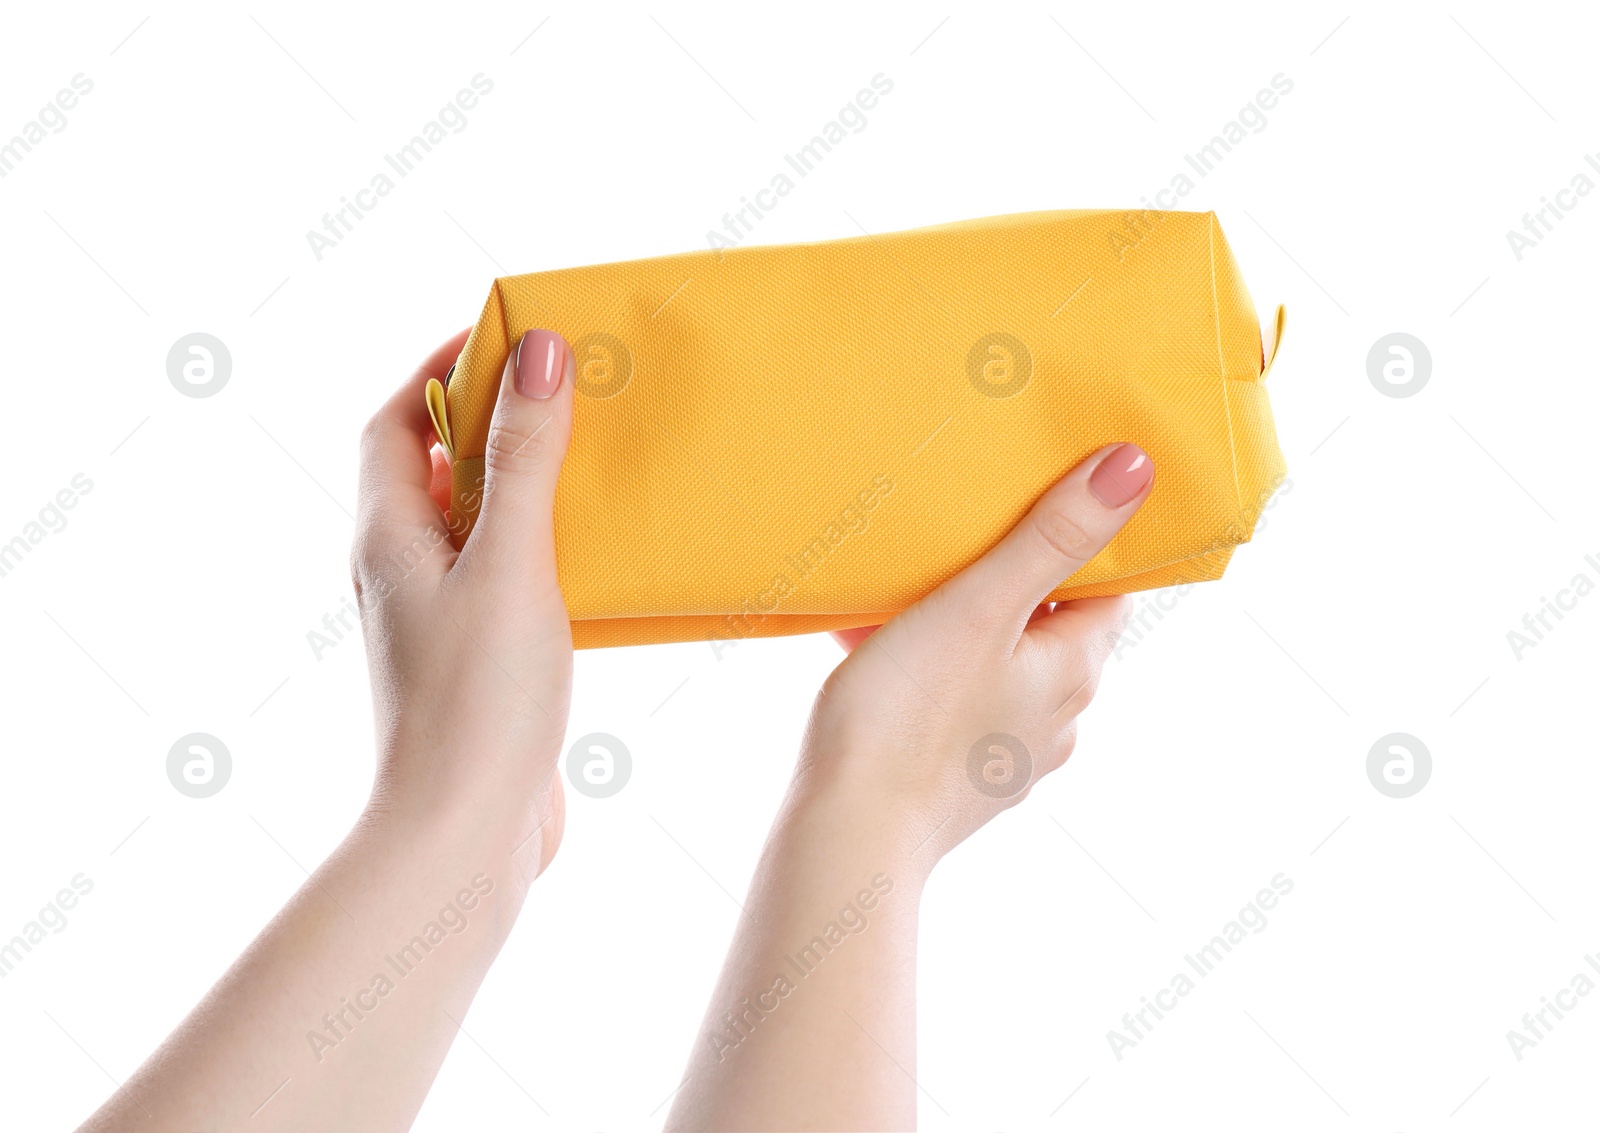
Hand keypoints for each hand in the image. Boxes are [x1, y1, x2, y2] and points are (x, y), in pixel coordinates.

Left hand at [352, 326, 576, 884]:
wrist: (463, 840)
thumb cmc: (477, 704)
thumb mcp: (510, 565)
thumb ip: (524, 460)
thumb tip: (540, 351)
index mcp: (387, 538)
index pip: (392, 419)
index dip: (440, 368)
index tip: (510, 336)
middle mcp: (402, 571)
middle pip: (434, 465)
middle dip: (494, 419)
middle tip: (571, 390)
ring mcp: (440, 619)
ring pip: (477, 523)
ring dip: (526, 484)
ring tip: (597, 459)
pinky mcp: (480, 660)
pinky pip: (510, 575)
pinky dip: (547, 546)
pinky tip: (603, 553)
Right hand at [799, 442, 1154, 870]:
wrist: (846, 836)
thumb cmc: (911, 718)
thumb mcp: (982, 606)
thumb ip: (1053, 536)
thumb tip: (1136, 468)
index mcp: (1074, 671)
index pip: (1109, 587)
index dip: (1088, 535)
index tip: (1054, 488)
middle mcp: (1054, 717)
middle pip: (1049, 622)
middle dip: (1011, 572)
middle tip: (970, 521)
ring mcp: (1003, 754)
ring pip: (993, 660)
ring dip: (958, 619)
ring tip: (905, 580)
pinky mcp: (950, 777)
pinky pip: (946, 699)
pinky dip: (916, 663)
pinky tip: (862, 640)